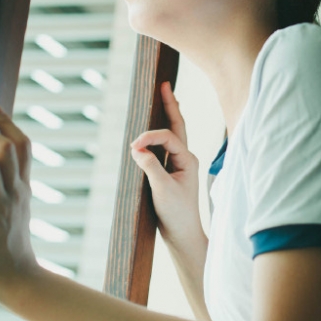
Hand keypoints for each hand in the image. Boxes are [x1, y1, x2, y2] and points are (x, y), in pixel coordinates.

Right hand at [130, 81, 202, 244]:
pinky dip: (159, 134)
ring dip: (167, 115)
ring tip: (164, 95)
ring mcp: (179, 164)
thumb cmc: (177, 214)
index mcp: (188, 159)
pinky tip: (154, 127)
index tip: (133, 146)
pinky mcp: (171, 172)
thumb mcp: (162, 190)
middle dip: (170, 105)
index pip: (168, 137)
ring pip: (173, 134)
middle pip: (177, 125)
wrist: (183, 235)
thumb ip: (150, 167)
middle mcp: (186, 158)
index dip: (150, 137)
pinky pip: (165, 147)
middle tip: (164, 84)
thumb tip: (136, 148)